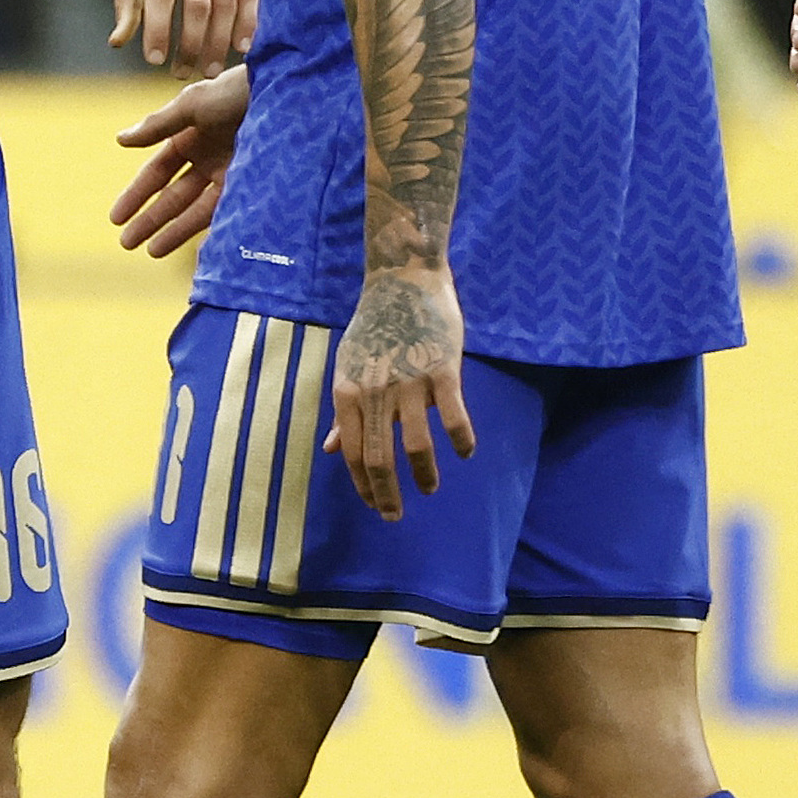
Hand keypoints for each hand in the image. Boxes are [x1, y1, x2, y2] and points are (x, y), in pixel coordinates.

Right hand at [110, 64, 250, 257]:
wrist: (287, 93)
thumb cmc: (237, 90)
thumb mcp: (192, 104)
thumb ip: (157, 126)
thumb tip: (120, 140)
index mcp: (189, 136)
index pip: (156, 172)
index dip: (135, 195)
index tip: (115, 217)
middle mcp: (208, 158)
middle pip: (172, 196)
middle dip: (149, 219)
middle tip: (126, 244)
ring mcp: (229, 173)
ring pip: (194, 209)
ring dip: (172, 230)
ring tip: (150, 252)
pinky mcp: (251, 186)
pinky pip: (225, 213)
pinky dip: (208, 230)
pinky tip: (192, 250)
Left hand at [326, 262, 475, 520]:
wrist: (403, 280)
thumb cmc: (375, 327)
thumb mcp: (349, 367)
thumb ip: (346, 413)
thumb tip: (332, 451)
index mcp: (348, 392)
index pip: (354, 453)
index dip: (363, 486)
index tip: (374, 506)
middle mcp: (375, 392)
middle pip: (380, 459)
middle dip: (388, 495)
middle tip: (395, 517)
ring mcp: (410, 382)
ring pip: (416, 446)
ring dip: (425, 475)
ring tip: (430, 488)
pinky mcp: (442, 371)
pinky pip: (454, 418)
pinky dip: (462, 441)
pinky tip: (466, 453)